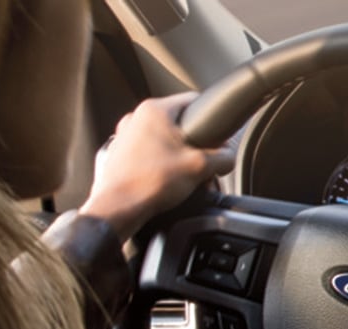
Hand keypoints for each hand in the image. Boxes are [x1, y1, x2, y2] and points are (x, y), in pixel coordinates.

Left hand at [79, 92, 234, 240]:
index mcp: (155, 110)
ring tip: (184, 175)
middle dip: (194, 143)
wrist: (119, 209)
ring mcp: (124, 136)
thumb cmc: (151, 183)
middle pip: (178, 123)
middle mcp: (136, 118)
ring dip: (177, 155)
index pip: (193, 100)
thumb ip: (221, 158)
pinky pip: (148, 154)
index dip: (211, 118)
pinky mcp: (119, 155)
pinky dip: (160, 165)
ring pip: (162, 140)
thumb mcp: (199, 167)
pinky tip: (166, 181)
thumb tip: (228, 158)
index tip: (217, 136)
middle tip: (202, 163)